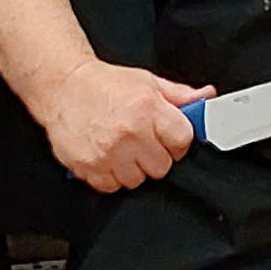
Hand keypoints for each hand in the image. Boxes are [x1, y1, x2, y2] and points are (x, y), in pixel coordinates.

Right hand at [28, 59, 209, 192]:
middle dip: (154, 156)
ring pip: (137, 180)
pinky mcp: (89, 166)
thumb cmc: (104, 85)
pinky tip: (106, 157)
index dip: (177, 142)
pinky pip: (111, 187)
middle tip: (141, 142)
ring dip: (132, 168)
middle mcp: (130, 132)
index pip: (183, 141)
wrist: (63, 86)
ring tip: (121, 149)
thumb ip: (179, 96)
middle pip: (162, 167)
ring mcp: (109, 152)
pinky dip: (110, 176)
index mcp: (149, 109)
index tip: (167, 138)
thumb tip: (207, 97)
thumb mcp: (147, 82)